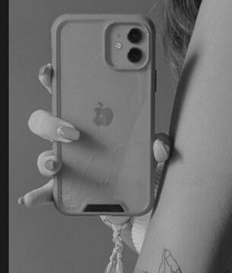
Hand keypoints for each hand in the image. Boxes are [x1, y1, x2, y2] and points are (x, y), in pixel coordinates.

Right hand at [18, 63, 170, 216]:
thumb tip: (160, 144)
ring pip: (45, 155)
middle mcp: (71, 140)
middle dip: (51, 122)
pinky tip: (29, 199)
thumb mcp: (153, 155)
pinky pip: (46, 192)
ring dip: (46, 158)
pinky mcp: (66, 190)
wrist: (138, 201)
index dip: (54, 80)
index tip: (51, 71)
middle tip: (74, 132)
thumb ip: (158, 147)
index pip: (67, 94)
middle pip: (45, 122)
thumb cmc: (139, 169)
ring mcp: (67, 165)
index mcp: (90, 121)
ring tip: (58, 164)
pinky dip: (36, 195)